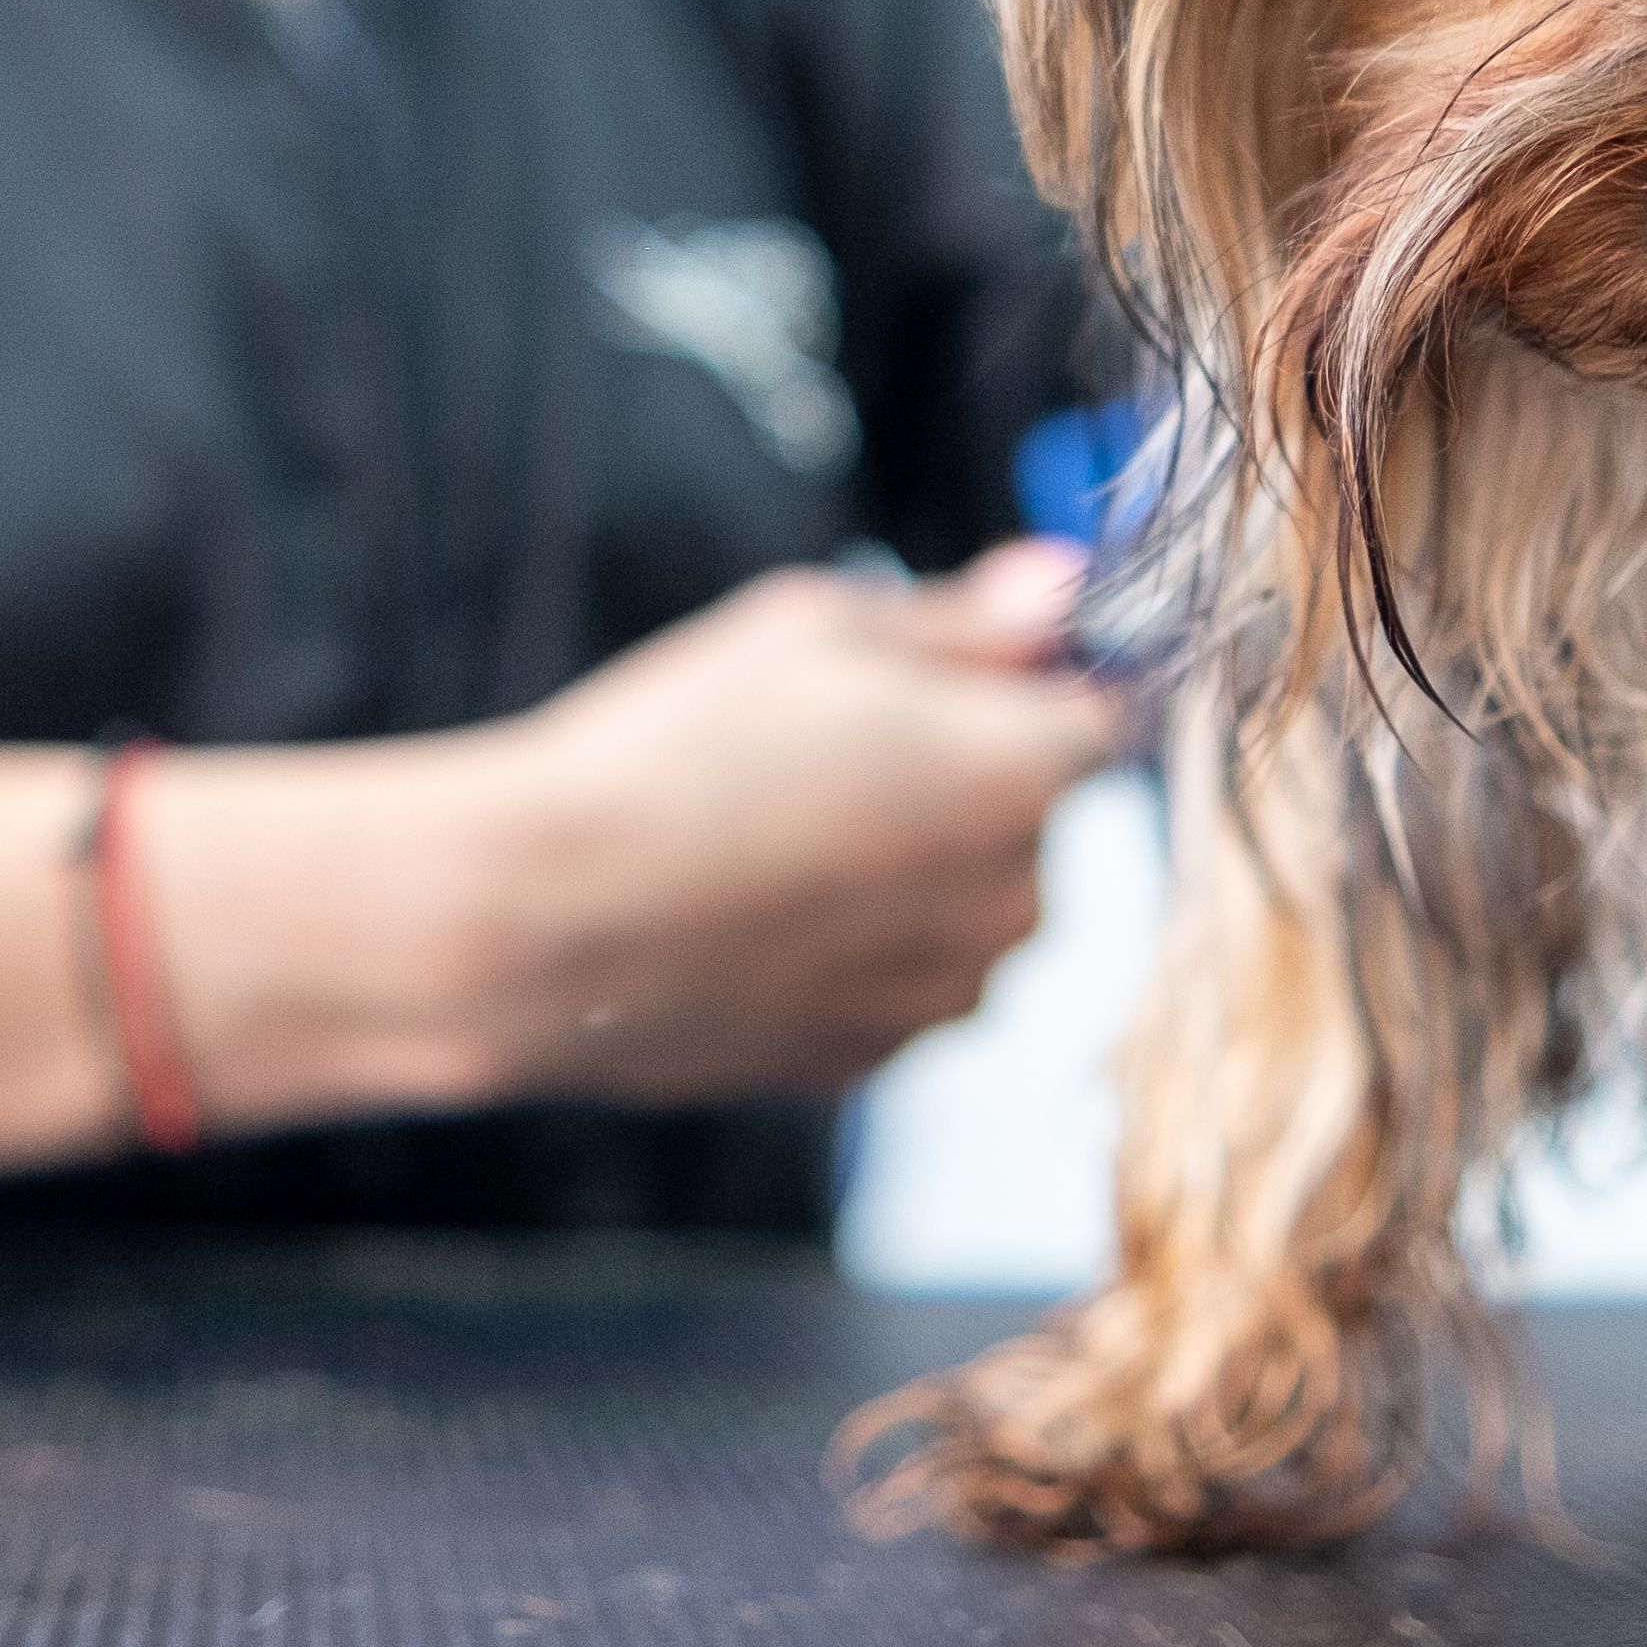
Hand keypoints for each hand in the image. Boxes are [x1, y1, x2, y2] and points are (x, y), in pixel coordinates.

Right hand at [449, 542, 1124, 1103]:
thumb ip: (969, 619)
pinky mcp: (876, 1062)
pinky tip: (750, 907)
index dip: (1026, 683)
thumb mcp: (818, 627)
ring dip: (909, 869)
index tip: (942, 674)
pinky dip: (852, 946)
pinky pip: (898, 979)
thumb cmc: (671, 751)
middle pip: (1032, 817)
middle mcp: (1014, 902)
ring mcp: (947, 996)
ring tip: (769, 832)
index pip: (1102, 715)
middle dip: (961, 778)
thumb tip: (1069, 584)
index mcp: (1022, 775)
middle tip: (819, 745)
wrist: (544, 920)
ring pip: (966, 906)